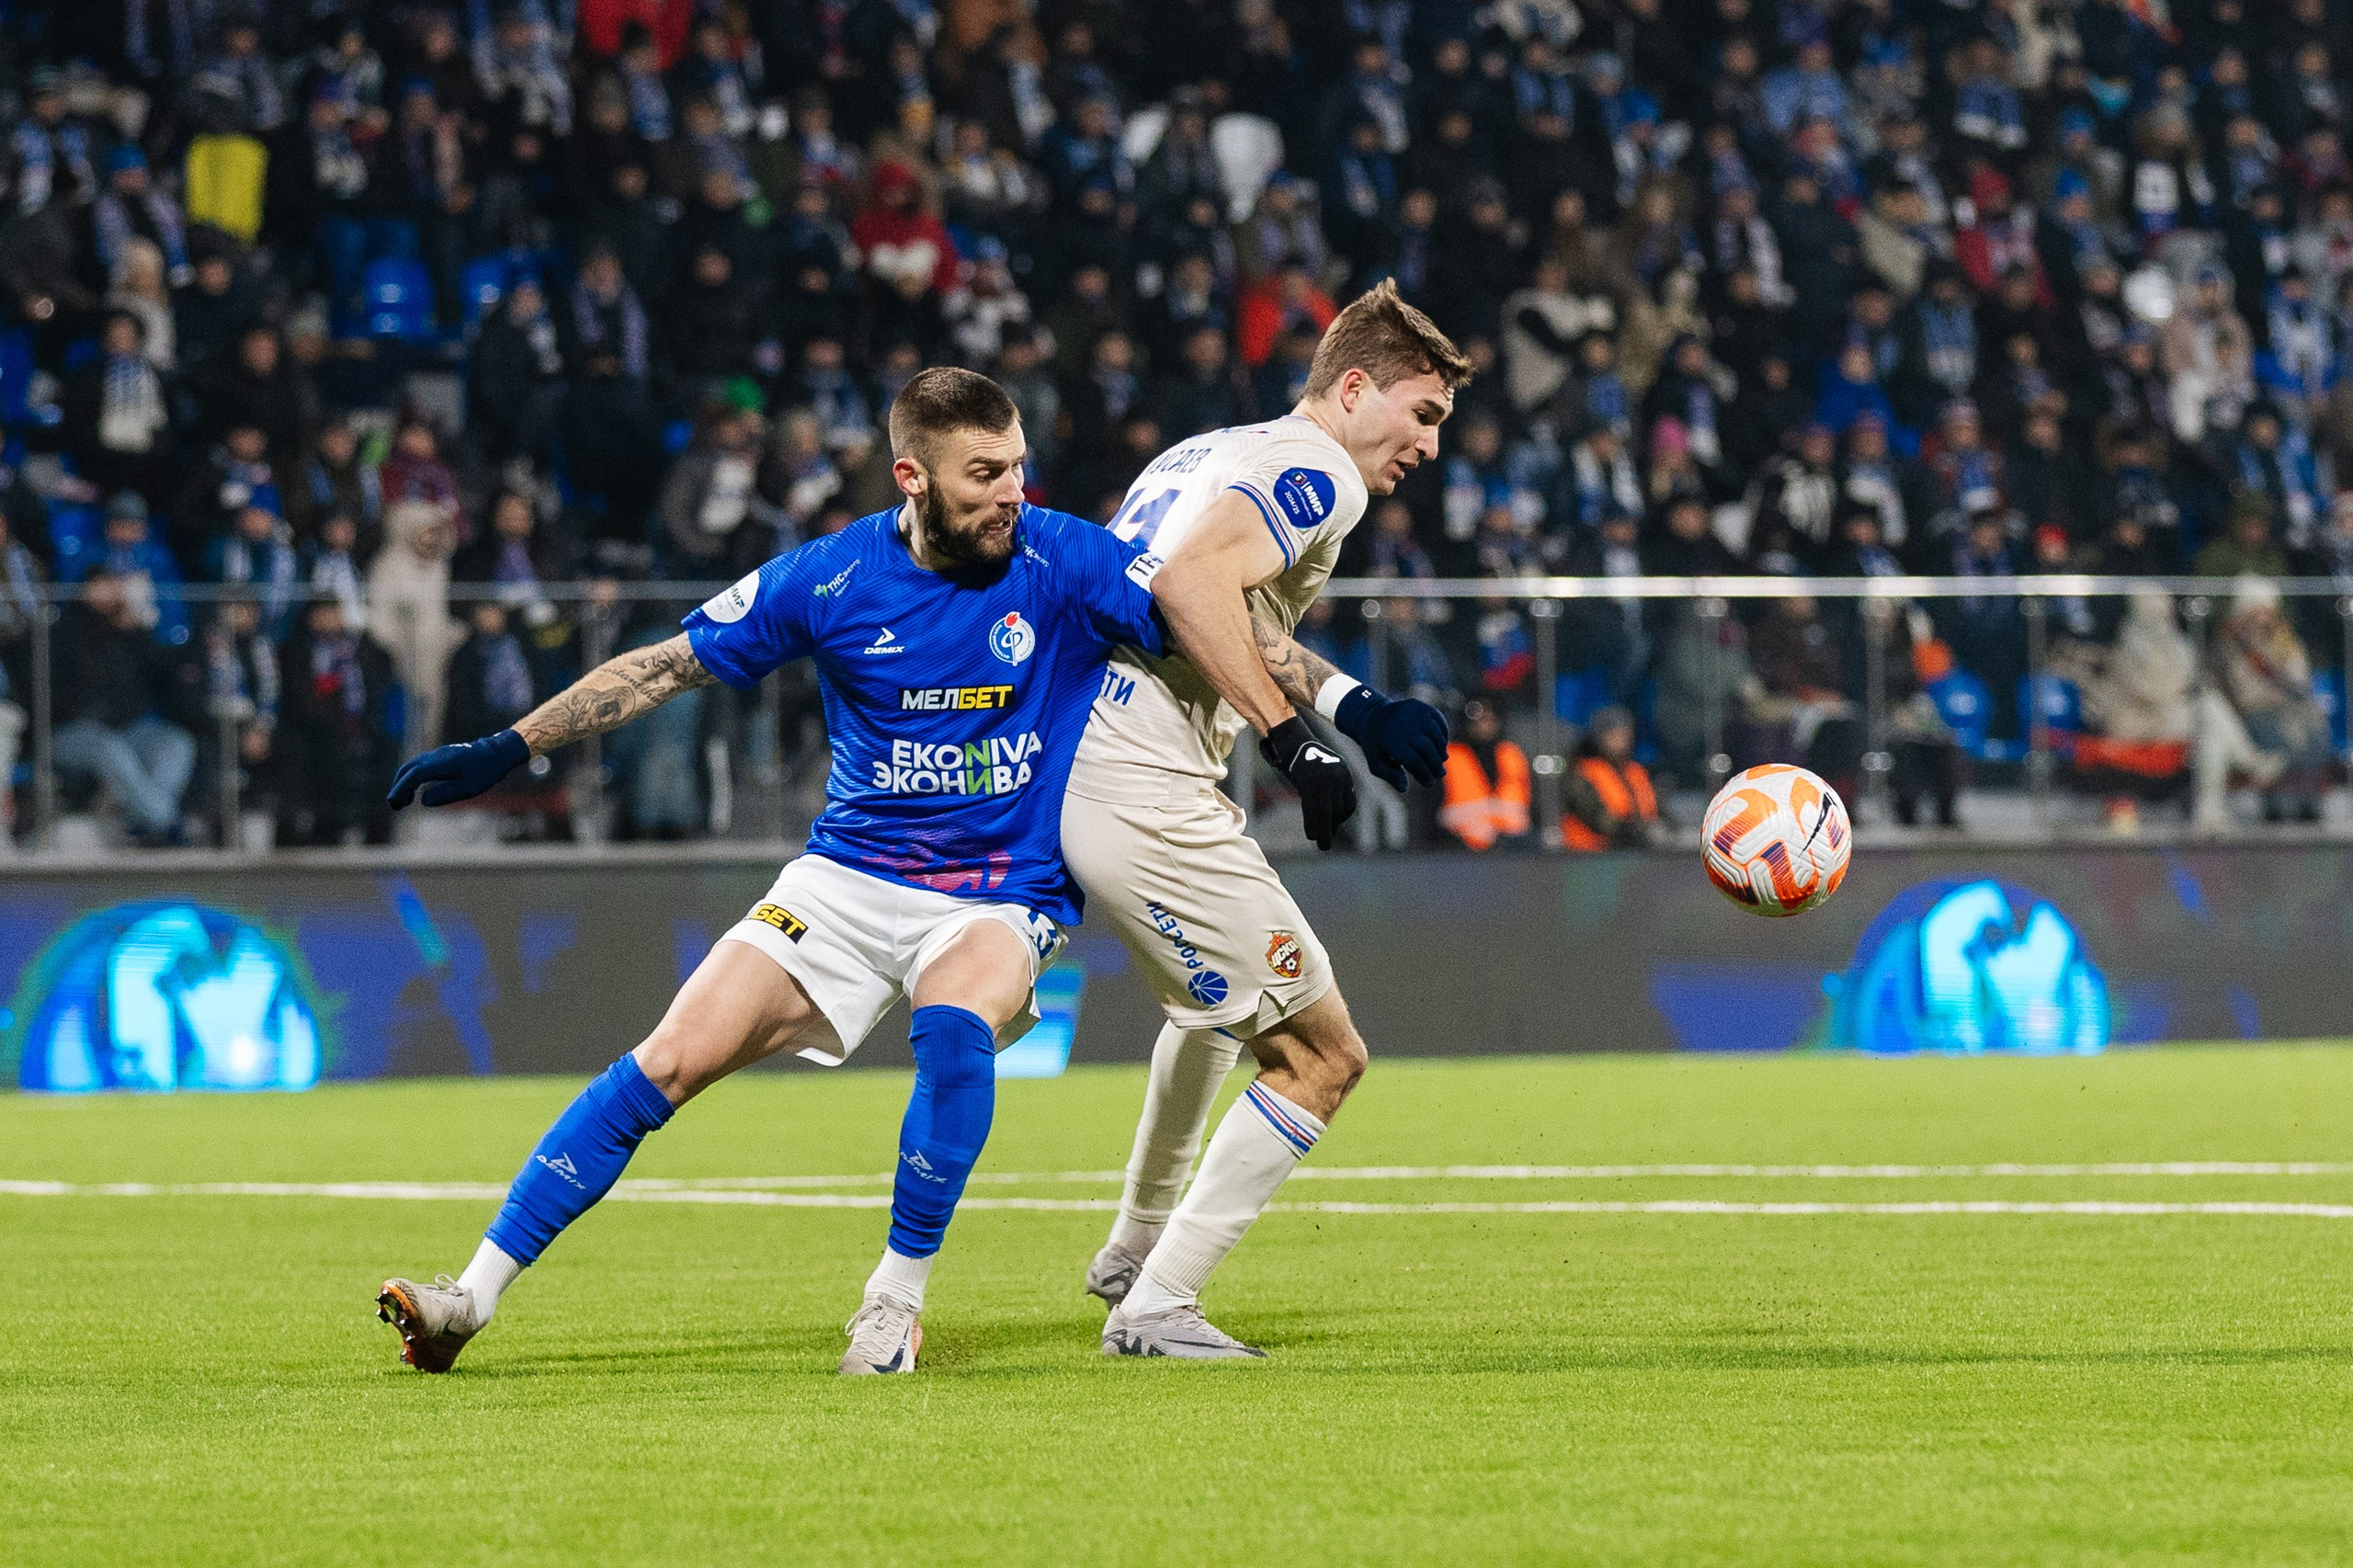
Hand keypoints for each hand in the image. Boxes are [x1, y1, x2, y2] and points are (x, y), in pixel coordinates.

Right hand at [387, 729, 528, 808]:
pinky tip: (414, 792)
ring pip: (412, 767)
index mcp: (442, 763)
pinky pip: (419, 766)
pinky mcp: (440, 757)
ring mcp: (437, 755)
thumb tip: (423, 800)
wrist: (498, 752)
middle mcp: (436, 756)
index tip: (393, 802)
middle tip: (394, 805)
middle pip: (409, 769)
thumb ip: (446, 793)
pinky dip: (412, 778)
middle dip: (398, 787)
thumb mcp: (469, 787)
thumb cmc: (486, 771)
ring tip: (402, 803)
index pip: (415, 775)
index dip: (401, 788)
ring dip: (403, 783)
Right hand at [1261, 716, 1355, 850]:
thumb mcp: (1327, 769)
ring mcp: (1323, 781)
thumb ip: (1333, 787)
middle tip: (1327, 840)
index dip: (1342, 817)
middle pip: (1338, 809)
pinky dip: (1312, 825)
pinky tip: (1311, 835)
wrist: (1294, 742)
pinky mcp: (1309, 785)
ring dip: (1324, 832)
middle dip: (1333, 826)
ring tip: (1323, 844)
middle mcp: (1338, 777)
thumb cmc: (1309, 757)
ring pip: (1326, 813)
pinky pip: (1312, 810)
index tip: (1334, 825)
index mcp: (1344, 774)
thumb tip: (1335, 814)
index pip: (1349, 803)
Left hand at [1331, 686, 1447, 790]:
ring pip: (1436, 736)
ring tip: (1440, 762)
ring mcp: (1415, 713)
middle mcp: (1404, 724)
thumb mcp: (1375, 761)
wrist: (1373, 714)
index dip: (1424, 774)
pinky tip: (1440, 747)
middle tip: (1439, 775)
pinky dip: (1443, 736)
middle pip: (1427, 749)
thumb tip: (1404, 788)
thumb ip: (1389, 775)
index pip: (1414, 761)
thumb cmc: (1376, 744)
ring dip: (1441, 752)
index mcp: (1391, 740)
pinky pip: (1440, 723)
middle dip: (1435, 765)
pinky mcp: (1423, 707)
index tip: (1429, 783)